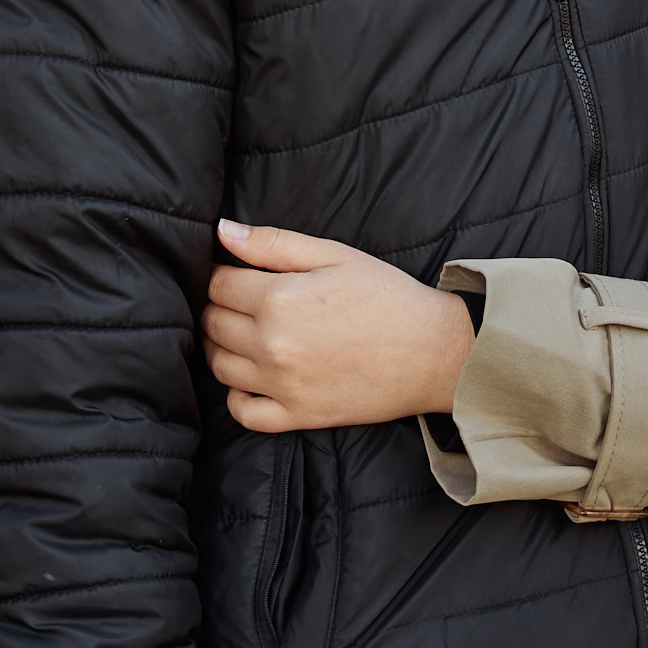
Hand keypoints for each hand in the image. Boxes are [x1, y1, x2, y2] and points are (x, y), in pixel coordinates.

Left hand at [208, 222, 474, 433]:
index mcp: (279, 298)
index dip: (222, 275)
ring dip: (222, 347)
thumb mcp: (335, 255)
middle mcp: (272, 344)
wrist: (434, 353)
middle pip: (213, 324)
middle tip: (241, 301)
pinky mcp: (297, 416)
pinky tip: (252, 378)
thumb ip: (274, 243)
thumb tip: (222, 231)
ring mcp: (282, 385)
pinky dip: (236, 396)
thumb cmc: (388, 297)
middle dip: (218, 307)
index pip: (218, 285)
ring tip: (245, 334)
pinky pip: (242, 412)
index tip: (235, 274)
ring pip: (219, 366)